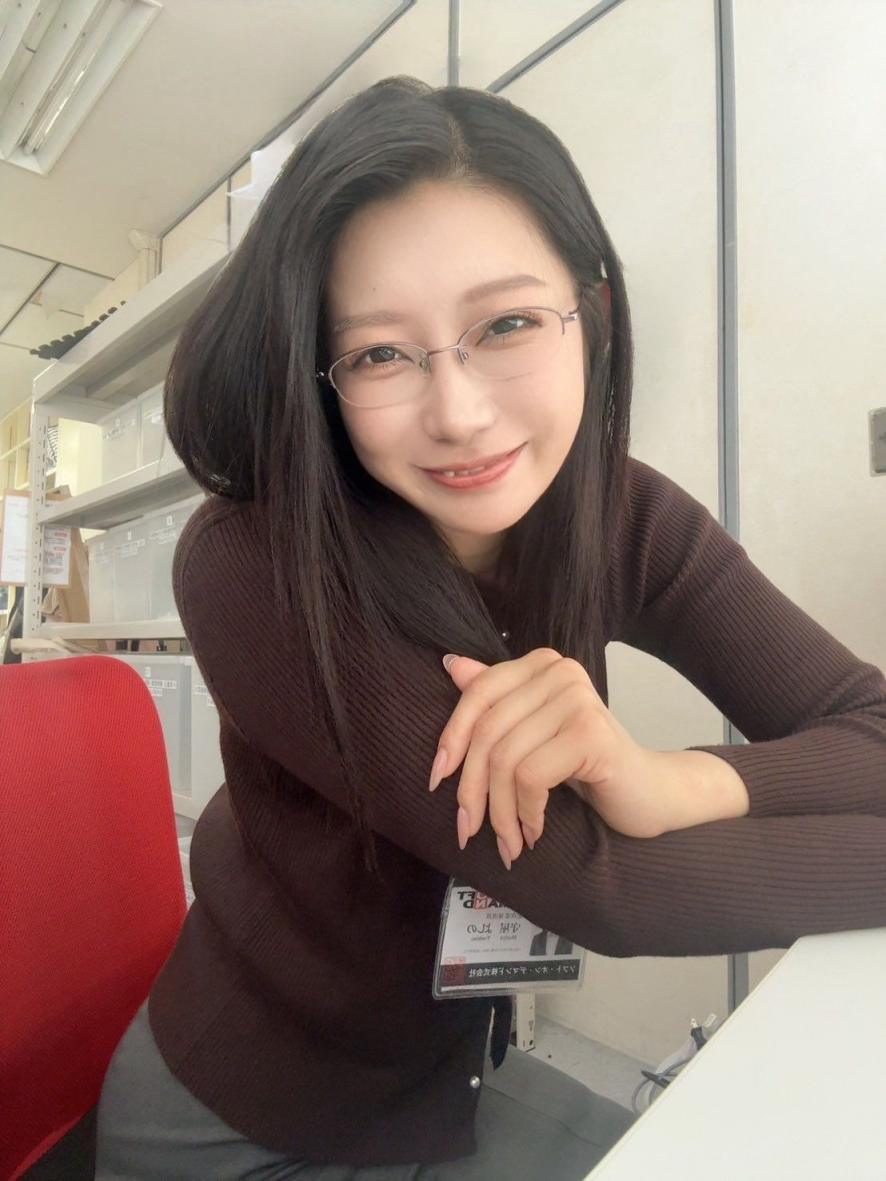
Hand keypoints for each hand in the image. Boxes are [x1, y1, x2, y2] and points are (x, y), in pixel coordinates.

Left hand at [430, 648, 675, 867]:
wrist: (650, 793)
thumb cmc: (587, 765)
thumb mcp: (532, 733)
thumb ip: (496, 699)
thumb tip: (451, 664)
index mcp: (541, 664)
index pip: (478, 695)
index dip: (451, 739)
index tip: (436, 780)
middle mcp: (559, 671)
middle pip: (488, 732)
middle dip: (472, 789)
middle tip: (467, 830)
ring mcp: (577, 699)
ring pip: (505, 760)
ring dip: (500, 812)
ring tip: (507, 841)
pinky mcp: (589, 733)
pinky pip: (531, 777)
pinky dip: (526, 812)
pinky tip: (534, 831)